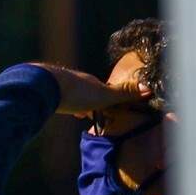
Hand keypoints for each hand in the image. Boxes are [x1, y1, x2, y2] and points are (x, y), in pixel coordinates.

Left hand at [31, 63, 151, 117]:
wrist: (47, 86)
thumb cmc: (78, 92)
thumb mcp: (105, 96)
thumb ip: (124, 93)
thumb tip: (148, 88)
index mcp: (92, 82)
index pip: (105, 91)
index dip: (110, 100)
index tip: (114, 109)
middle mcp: (78, 80)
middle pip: (90, 92)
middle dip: (94, 102)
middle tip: (99, 113)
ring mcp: (63, 85)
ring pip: (75, 95)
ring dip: (80, 103)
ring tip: (84, 114)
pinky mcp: (51, 91)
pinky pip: (62, 98)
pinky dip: (67, 104)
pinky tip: (65, 109)